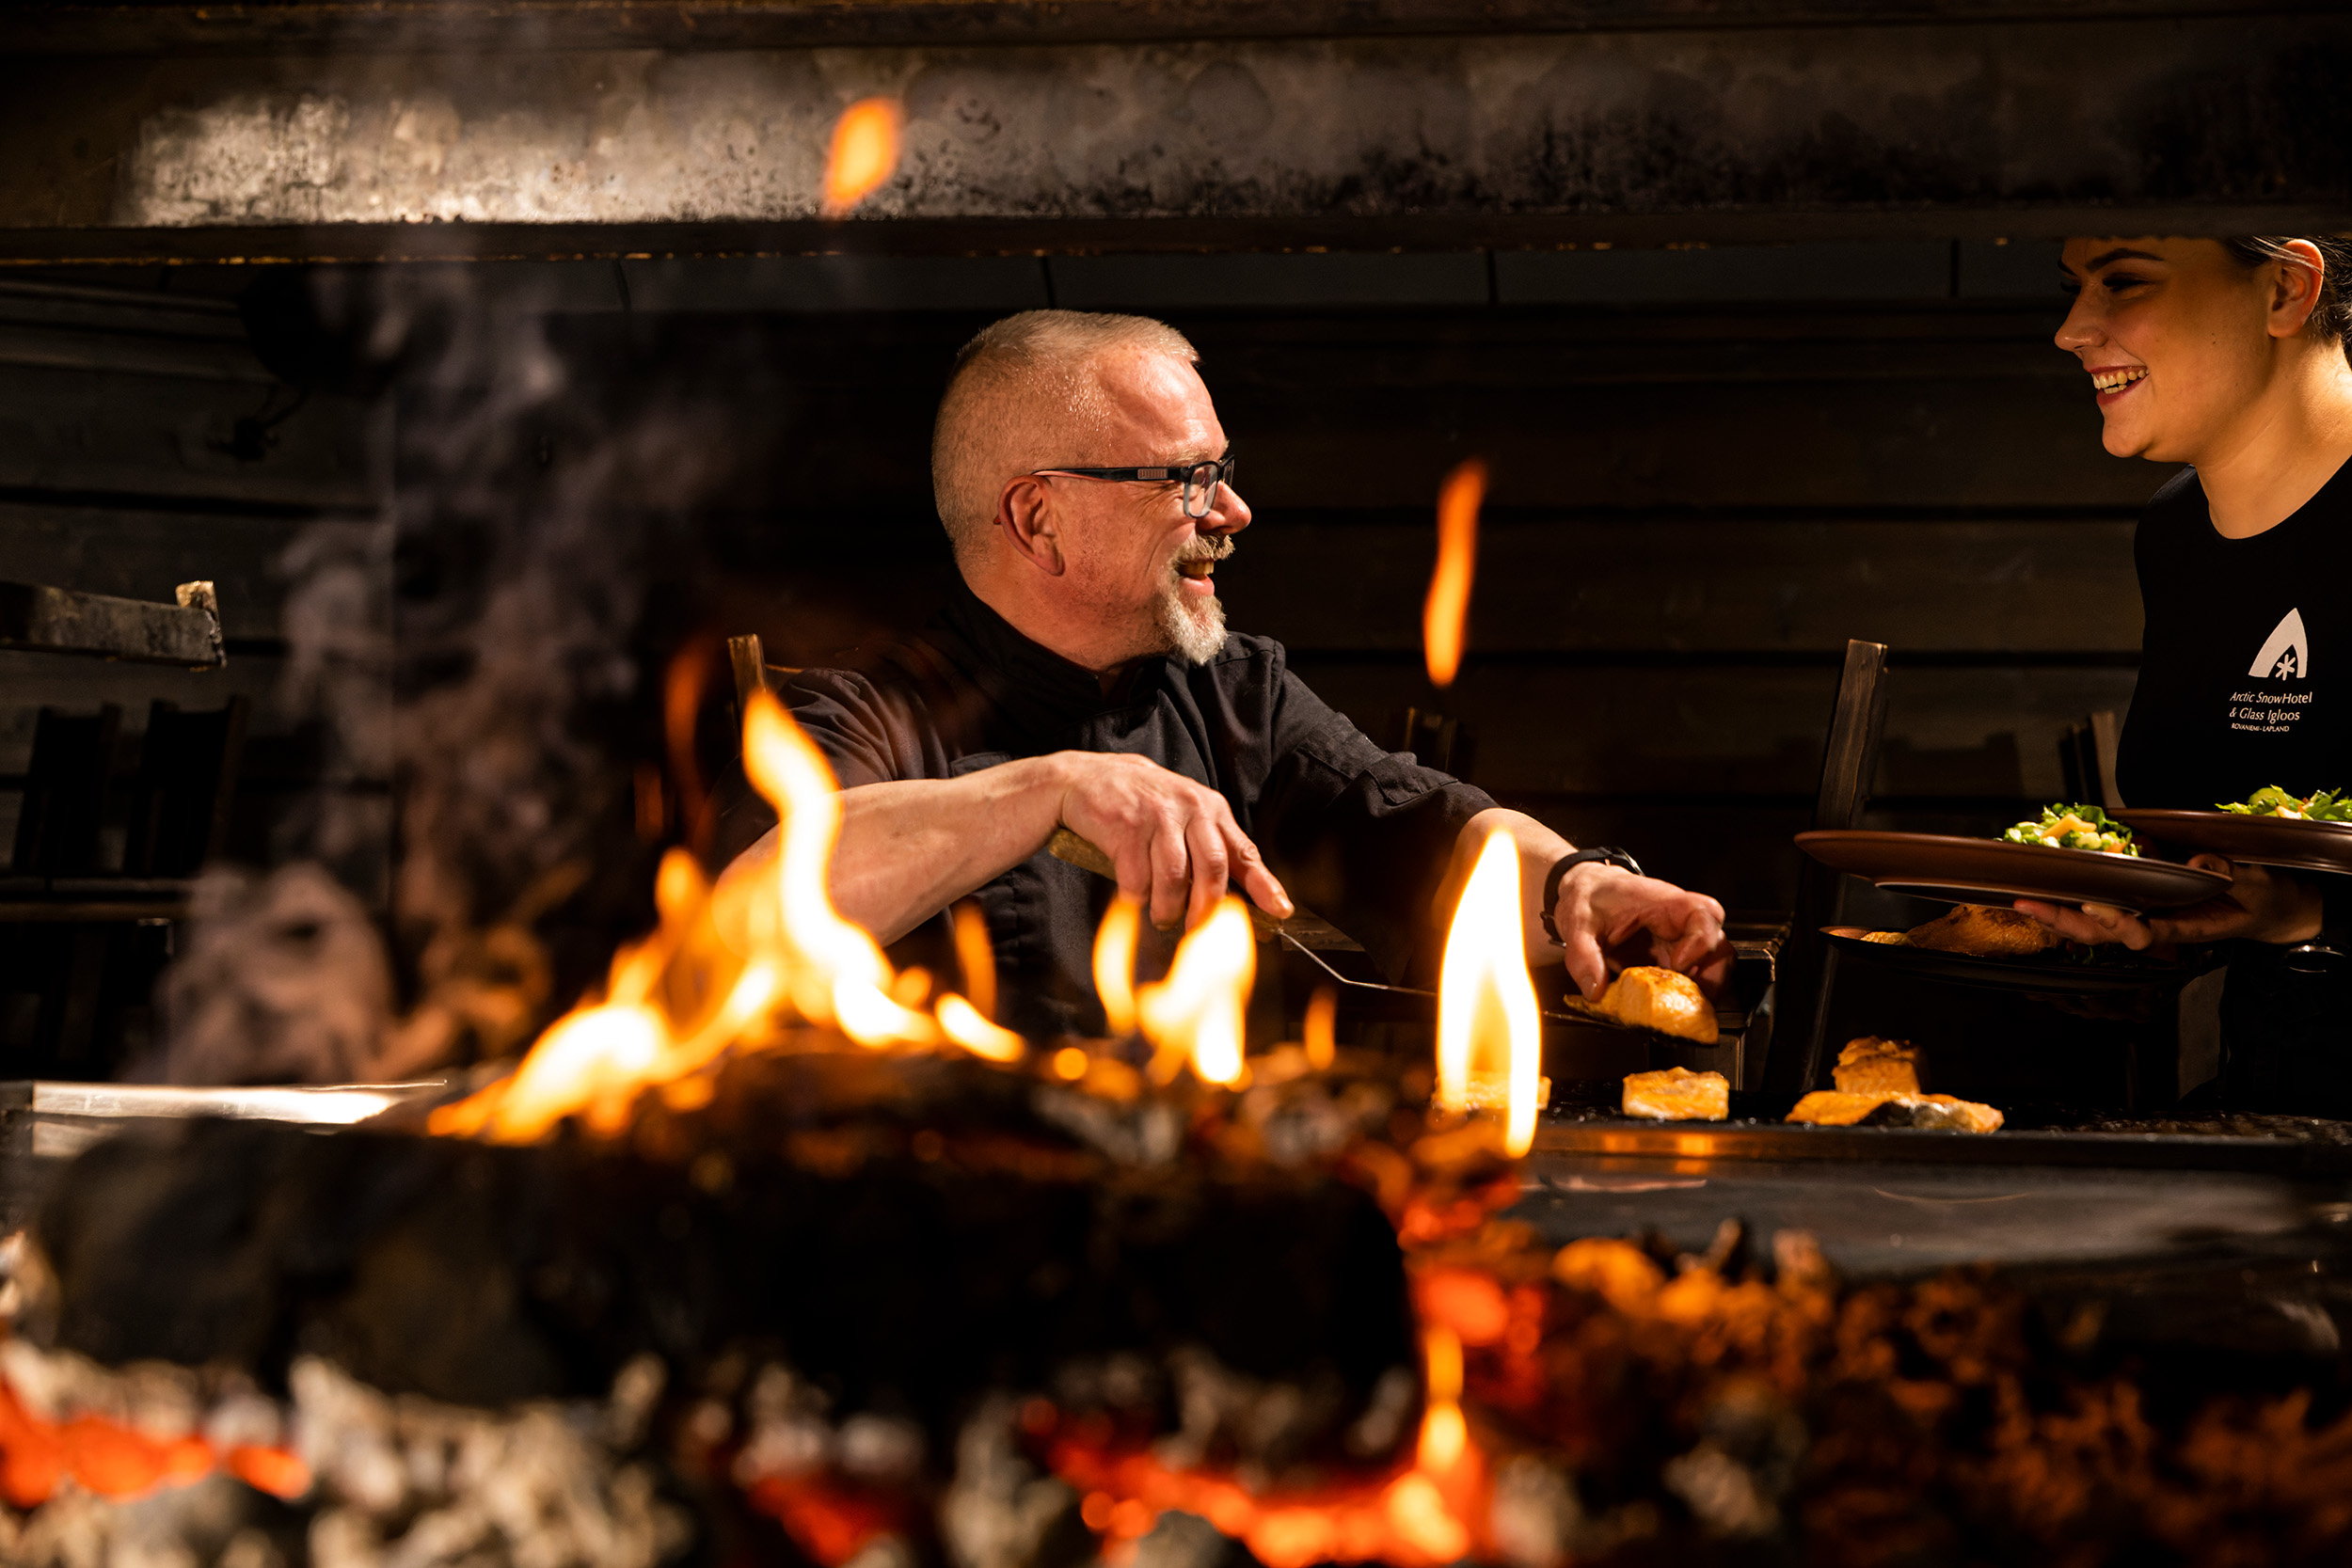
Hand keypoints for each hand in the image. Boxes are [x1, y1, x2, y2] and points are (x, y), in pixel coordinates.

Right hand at [1052, 751, 1292, 930]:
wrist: (1083, 780)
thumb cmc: (1139, 804)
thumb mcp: (1182, 814)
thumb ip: (1208, 846)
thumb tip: (1237, 893)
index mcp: (1209, 808)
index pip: (1243, 851)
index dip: (1264, 885)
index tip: (1280, 910)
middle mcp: (1189, 807)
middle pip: (1212, 869)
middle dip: (1206, 909)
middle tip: (1197, 930)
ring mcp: (1158, 815)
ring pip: (1175, 878)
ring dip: (1168, 908)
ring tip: (1162, 917)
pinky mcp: (1127, 826)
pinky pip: (1138, 877)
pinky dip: (1137, 896)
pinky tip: (1133, 895)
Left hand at [1552, 864, 1734, 1000]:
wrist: (1589, 891)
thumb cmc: (1591, 897)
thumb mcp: (1578, 925)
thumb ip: (1583, 957)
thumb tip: (1595, 989)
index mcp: (1665, 903)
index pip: (1704, 915)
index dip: (1700, 944)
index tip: (1677, 966)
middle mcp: (1682, 921)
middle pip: (1721, 947)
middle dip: (1711, 979)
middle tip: (1685, 1001)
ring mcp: (1682, 941)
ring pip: (1716, 965)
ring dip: (1704, 990)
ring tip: (1678, 1006)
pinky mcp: (1676, 957)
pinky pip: (1697, 977)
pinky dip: (1689, 994)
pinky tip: (1668, 1004)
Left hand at [2015, 854, 2322, 949]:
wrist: (2268, 908)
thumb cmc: (2260, 898)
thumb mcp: (2255, 885)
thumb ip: (2230, 876)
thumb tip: (2202, 863)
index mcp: (2183, 927)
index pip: (2141, 933)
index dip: (2115, 923)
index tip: (2093, 908)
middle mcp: (2156, 923)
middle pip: (2101, 933)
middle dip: (2063, 921)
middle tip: (2028, 905)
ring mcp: (2146, 913)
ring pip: (2094, 922)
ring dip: (2060, 913)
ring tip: (2025, 900)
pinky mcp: (2142, 900)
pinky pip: (2104, 901)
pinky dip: (2078, 894)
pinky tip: (2052, 881)